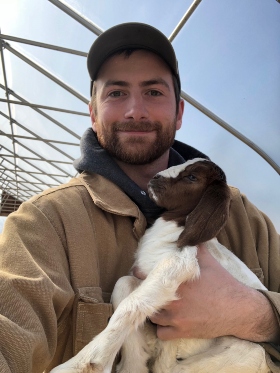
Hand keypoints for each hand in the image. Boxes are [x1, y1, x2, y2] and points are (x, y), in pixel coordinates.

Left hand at [148, 244, 278, 342]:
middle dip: (147, 294)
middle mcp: (172, 299)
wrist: (238, 308)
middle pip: (147, 298)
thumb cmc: (223, 282)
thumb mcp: (208, 260)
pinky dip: (161, 329)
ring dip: (154, 311)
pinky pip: (161, 333)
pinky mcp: (182, 331)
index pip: (147, 276)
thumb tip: (186, 233)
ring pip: (152, 316)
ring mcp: (176, 317)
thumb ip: (193, 247)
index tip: (138, 272)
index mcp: (176, 279)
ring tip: (159, 305)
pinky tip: (167, 322)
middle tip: (150, 291)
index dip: (140, 274)